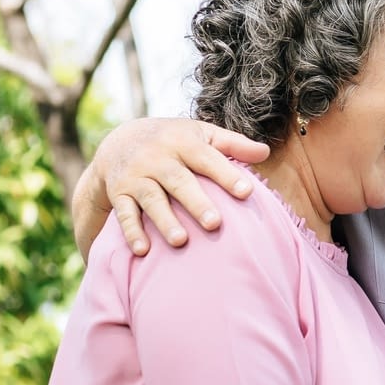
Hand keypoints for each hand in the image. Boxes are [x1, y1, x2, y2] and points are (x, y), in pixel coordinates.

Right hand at [74, 117, 268, 257]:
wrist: (119, 141)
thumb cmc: (174, 141)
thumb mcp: (201, 133)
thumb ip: (232, 144)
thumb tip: (266, 153)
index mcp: (182, 142)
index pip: (207, 158)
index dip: (226, 174)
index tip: (247, 193)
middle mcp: (157, 157)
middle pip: (178, 181)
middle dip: (196, 202)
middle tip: (215, 224)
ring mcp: (136, 176)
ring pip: (151, 198)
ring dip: (165, 220)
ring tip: (181, 241)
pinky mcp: (119, 193)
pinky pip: (124, 213)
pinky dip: (132, 232)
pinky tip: (142, 251)